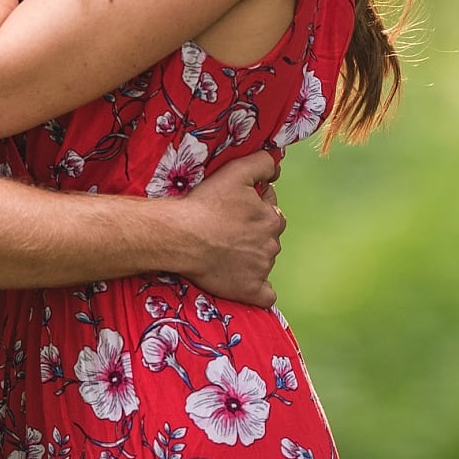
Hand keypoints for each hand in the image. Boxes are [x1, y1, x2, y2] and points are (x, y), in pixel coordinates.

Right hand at [170, 151, 284, 307]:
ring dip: (251, 256)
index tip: (233, 207)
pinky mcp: (249, 290)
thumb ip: (262, 164)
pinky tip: (245, 282)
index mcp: (272, 217)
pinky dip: (259, 289)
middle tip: (226, 228)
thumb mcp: (236, 172)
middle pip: (268, 235)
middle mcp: (271, 244)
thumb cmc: (206, 204)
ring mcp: (261, 269)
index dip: (253, 204)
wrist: (181, 237)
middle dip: (253, 231)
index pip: (271, 208)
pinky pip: (265, 295)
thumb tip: (277, 167)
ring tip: (223, 250)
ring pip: (263, 260)